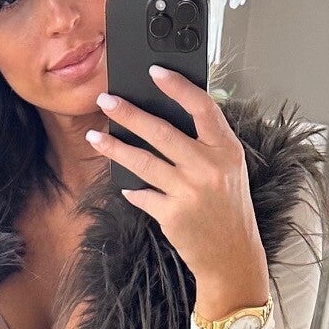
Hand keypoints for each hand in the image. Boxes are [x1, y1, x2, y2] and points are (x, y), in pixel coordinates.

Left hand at [87, 66, 268, 304]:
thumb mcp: (230, 170)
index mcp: (227, 149)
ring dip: (114, 147)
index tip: (154, 71)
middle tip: (106, 100)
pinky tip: (125, 186)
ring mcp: (189, 191)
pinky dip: (132, 190)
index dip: (177, 86)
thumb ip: (207, 144)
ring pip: (142, 161)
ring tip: (96, 136)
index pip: (202, 107)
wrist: (232, 257)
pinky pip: (142, 195)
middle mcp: (209, 167)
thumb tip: (167, 117)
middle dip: (128, 113)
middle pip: (161, 131)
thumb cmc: (228, 209)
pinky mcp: (172, 214)